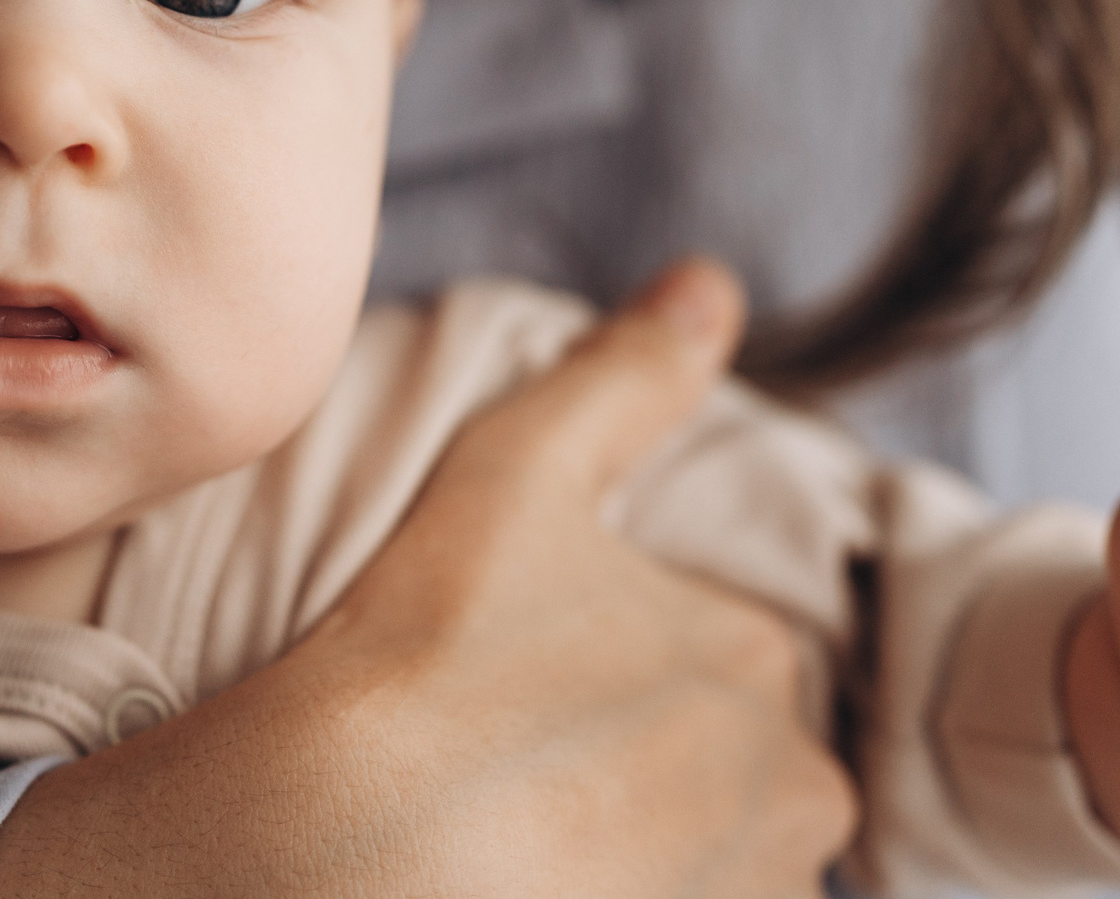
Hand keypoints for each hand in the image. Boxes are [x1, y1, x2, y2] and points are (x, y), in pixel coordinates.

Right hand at [0, 261, 855, 897]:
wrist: (329, 850)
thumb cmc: (416, 650)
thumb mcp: (517, 478)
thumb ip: (623, 378)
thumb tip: (711, 281)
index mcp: (756, 659)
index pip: (713, 667)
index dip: (604, 679)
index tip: (513, 695)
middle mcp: (791, 795)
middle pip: (729, 782)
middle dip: (641, 780)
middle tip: (503, 777)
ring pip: (707, 869)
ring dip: (642, 859)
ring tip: (506, 851)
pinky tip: (523, 888)